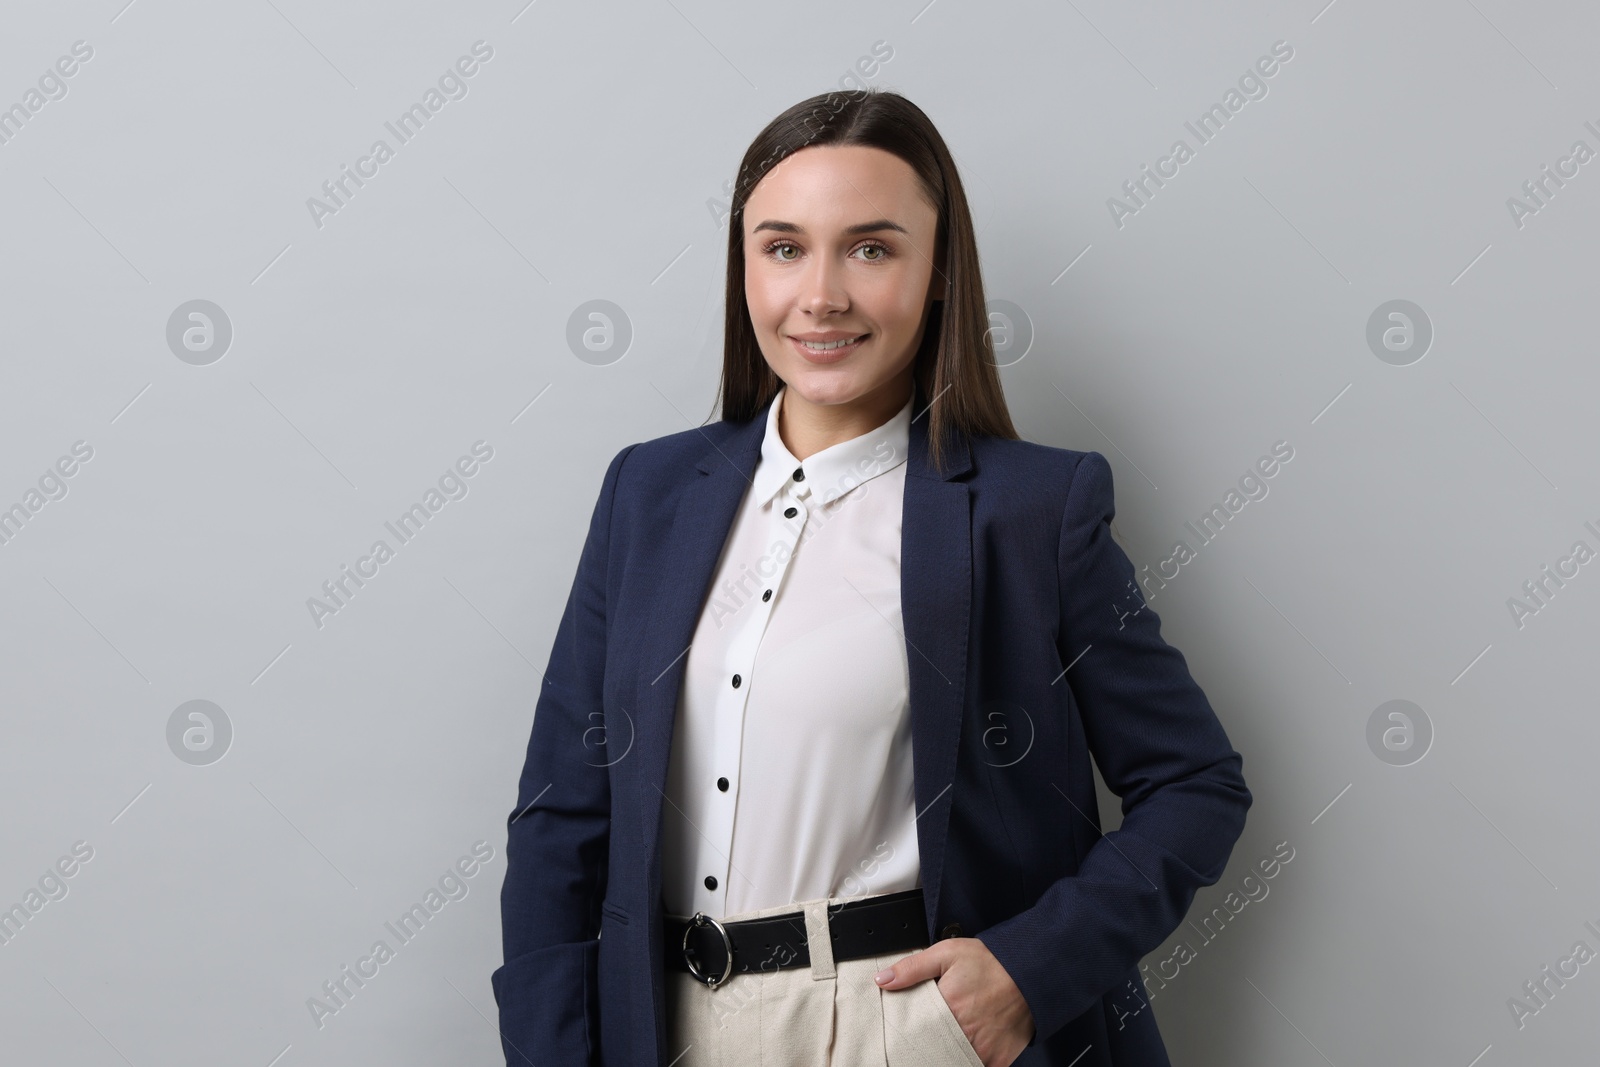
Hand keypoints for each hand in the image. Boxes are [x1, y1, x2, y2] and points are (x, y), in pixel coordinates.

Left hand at [874, 936, 1034, 1065]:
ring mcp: (982, 1050)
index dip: (909, 1032)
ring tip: (943, 1044)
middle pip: (933, 1050)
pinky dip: (967, 1062)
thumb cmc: (991, 962)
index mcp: (948, 1007)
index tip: (906, 1032)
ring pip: (952, 1061)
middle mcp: (964, 1033)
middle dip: (926, 1046)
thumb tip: (882, 980)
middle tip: (927, 1038)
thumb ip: (912, 968)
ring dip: (945, 1056)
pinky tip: (961, 1052)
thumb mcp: (948, 953)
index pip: (915, 1031)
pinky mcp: (998, 1061)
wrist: (1032, 971)